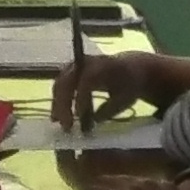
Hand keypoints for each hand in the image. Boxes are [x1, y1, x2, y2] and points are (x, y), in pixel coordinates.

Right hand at [57, 48, 189, 129]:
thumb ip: (110, 109)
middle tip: (66, 126)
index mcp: (101, 67)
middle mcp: (84, 63)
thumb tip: (93, 120)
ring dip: (58, 104)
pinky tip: (59, 117)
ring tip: (59, 123)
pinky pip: (61, 86)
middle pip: (66, 82)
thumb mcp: (125, 98)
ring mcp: (75, 65)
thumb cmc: (129, 84)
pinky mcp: (71, 71)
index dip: (81, 100)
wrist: (131, 68)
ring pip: (60, 84)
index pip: (85, 82)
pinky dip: (59, 101)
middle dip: (63, 104)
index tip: (80, 119)